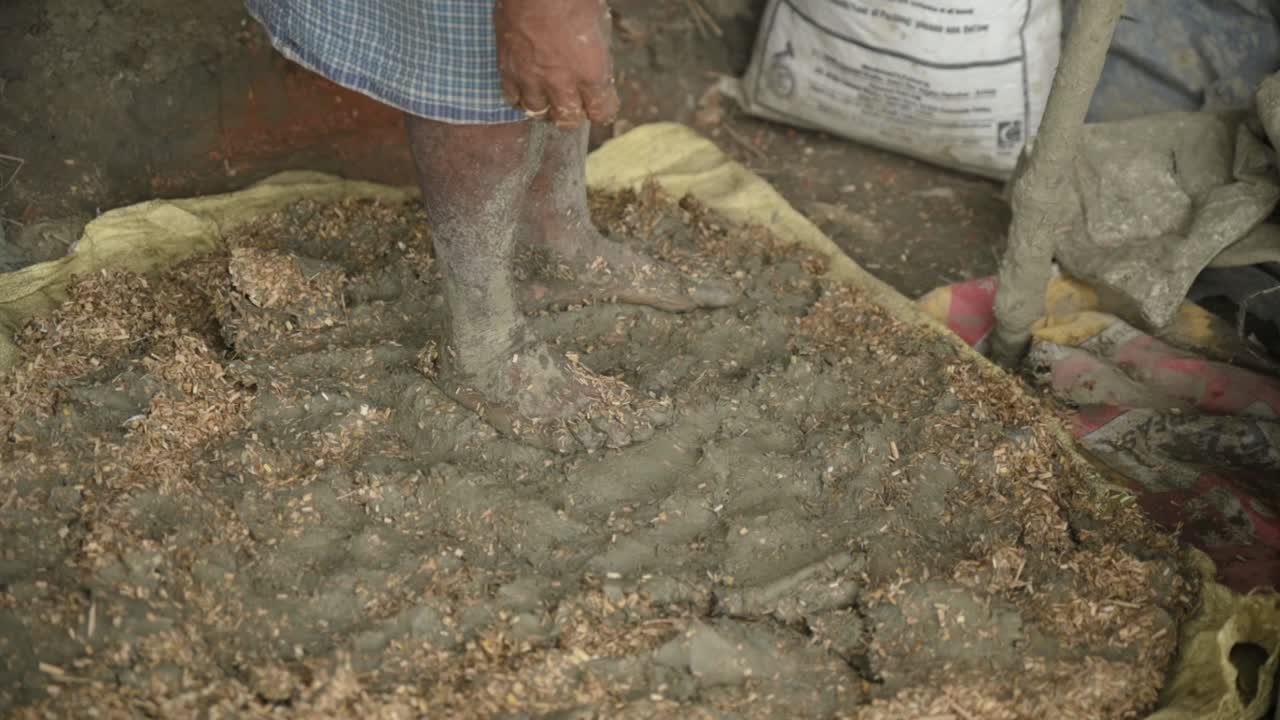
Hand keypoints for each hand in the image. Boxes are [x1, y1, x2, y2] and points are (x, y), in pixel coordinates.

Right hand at [495, 0, 619, 127]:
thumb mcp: (600, 26)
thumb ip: (597, 55)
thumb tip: (596, 67)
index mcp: (591, 72)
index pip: (602, 112)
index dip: (604, 111)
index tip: (602, 105)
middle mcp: (561, 82)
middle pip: (568, 120)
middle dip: (574, 116)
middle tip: (574, 106)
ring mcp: (531, 77)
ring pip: (537, 113)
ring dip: (545, 109)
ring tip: (548, 99)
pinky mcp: (508, 69)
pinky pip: (511, 98)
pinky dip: (520, 98)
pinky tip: (525, 90)